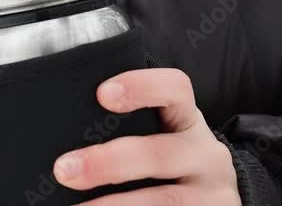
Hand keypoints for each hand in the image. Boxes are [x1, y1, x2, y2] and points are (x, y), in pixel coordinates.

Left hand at [53, 69, 241, 205]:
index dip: (141, 86)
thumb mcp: (165, 137)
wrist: (218, 201)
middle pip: (157, 154)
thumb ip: (131, 129)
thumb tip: (68, 140)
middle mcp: (206, 154)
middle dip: (107, 163)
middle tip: (64, 170)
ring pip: (163, 200)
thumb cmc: (173, 163)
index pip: (175, 88)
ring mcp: (213, 193)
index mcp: (189, 121)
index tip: (102, 94)